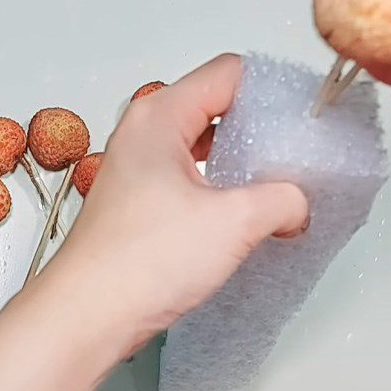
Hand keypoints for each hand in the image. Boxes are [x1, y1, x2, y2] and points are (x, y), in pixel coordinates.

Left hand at [0, 54, 306, 390]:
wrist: (85, 318)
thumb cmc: (148, 258)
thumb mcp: (234, 222)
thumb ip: (282, 199)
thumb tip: (299, 204)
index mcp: (162, 114)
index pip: (228, 73)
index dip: (272, 88)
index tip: (305, 115)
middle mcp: (146, 128)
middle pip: (216, 102)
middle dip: (260, 122)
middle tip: (299, 149)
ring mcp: (139, 162)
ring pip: (203, 139)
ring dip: (242, 156)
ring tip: (280, 180)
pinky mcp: (139, 196)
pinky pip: (190, 170)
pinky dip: (222, 179)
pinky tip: (247, 207)